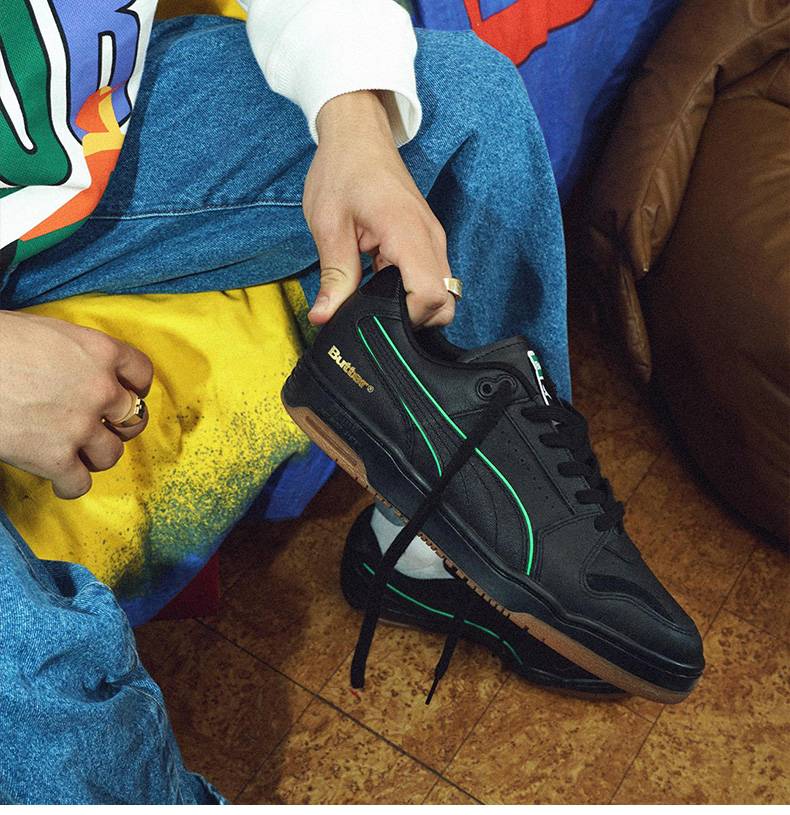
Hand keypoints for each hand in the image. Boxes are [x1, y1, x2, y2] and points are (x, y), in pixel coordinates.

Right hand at [0, 311, 152, 498]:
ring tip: (76, 453)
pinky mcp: (54, 458)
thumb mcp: (45, 332)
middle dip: (118, 425)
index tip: (127, 393)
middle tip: (100, 428)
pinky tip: (59, 480)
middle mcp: (100, 389)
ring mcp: (80, 426)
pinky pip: (80, 484)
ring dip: (95, 456)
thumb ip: (75, 354)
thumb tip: (75, 368)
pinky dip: (70, 486)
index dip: (135, 386)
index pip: (141, 373)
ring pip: (112, 455)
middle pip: (132, 418)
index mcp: (100, 352)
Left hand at [304, 90, 454, 326]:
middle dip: (411, 320)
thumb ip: (333, 276)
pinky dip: (410, 291)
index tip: (373, 319)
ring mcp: (433, 240)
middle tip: (374, 313)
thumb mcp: (328, 225)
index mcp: (407, 233)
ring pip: (442, 295)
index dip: (404, 319)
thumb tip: (324, 317)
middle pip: (444, 304)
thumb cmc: (343, 170)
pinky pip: (431, 280)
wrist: (358, 134)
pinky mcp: (427, 241)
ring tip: (374, 295)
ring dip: (411, 306)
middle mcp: (430, 239)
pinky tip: (379, 281)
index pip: (430, 297)